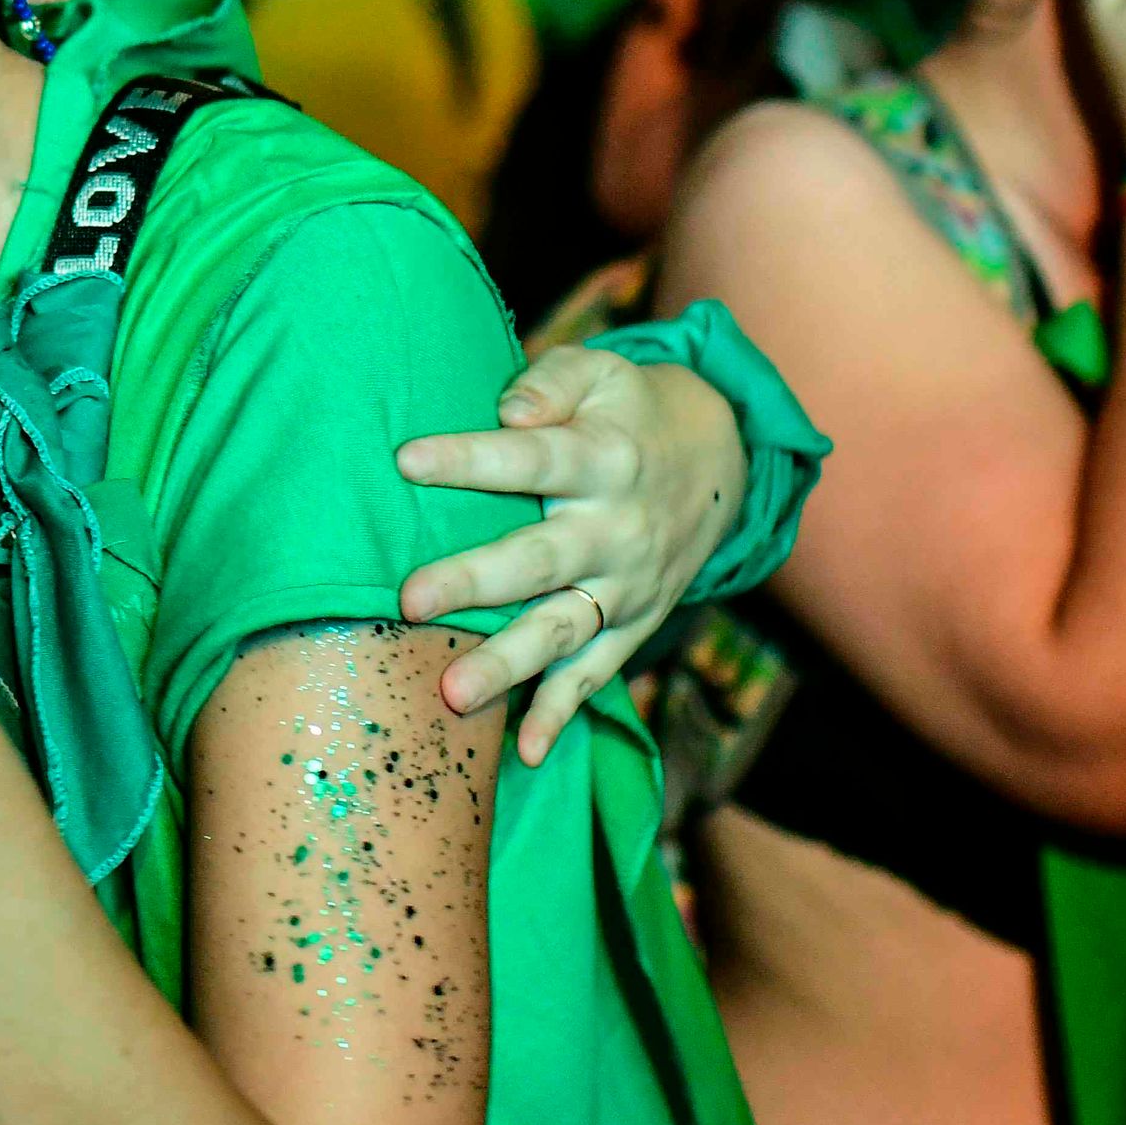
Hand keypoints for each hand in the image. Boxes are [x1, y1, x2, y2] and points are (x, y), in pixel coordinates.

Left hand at [394, 349, 745, 765]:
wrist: (720, 461)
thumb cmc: (627, 411)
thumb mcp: (601, 373)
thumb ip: (551, 382)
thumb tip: (508, 409)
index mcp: (603, 459)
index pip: (531, 458)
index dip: (471, 459)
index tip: (406, 460)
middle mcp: (617, 529)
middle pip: (540, 559)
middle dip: (476, 582)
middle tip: (411, 599)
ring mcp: (627, 586)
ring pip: (563, 630)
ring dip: (509, 665)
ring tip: (450, 694)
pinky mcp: (632, 624)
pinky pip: (596, 674)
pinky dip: (562, 714)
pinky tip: (524, 751)